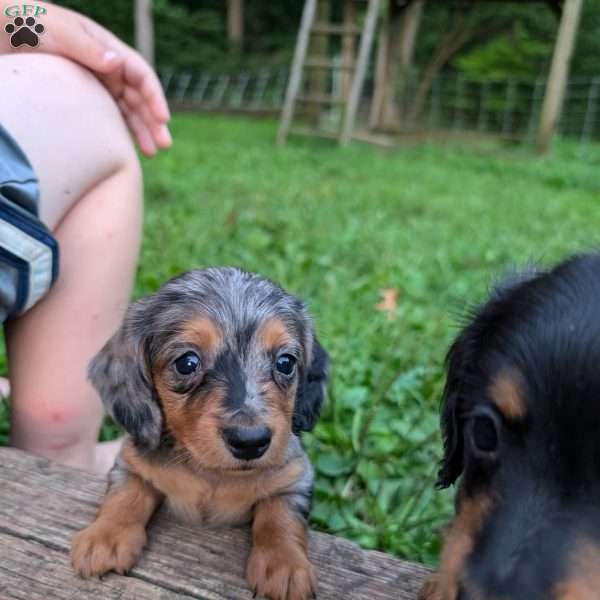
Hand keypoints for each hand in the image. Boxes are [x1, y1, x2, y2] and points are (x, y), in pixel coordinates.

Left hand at [3, 3, 171, 155]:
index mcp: (104, 47)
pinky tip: (128, 147)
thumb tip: (118, 64)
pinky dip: (121, 131)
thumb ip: (86, 47)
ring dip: (142, 130)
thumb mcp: (54, 30)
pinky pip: (108, 116)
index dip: (154, 96)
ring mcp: (95, 83)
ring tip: (152, 152)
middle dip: (154, 120)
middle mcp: (105, 66)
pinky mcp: (83, 98)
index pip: (140, 73)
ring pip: (127, 109)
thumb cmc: (23, 25)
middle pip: (138, 96)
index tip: (162, 118)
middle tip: (164, 144)